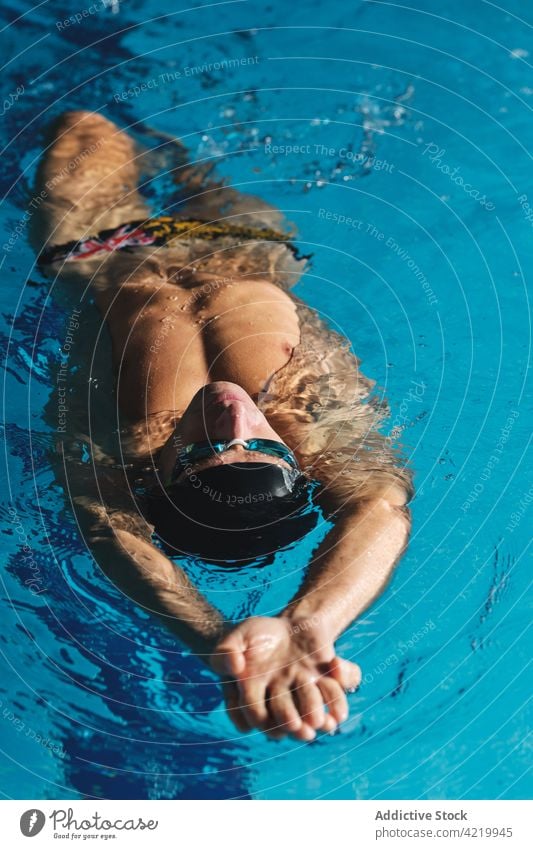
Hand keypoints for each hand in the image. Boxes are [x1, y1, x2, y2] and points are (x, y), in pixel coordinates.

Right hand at [210, 616, 360, 740]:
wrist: (293, 623)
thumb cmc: (259, 635)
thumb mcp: (237, 637)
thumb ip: (226, 652)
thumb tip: (236, 668)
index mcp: (257, 692)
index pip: (254, 713)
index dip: (260, 719)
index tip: (263, 719)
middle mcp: (282, 697)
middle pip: (285, 718)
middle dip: (292, 724)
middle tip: (300, 727)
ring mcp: (305, 690)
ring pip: (311, 710)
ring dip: (316, 712)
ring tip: (323, 721)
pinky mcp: (325, 680)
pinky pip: (335, 694)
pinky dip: (338, 700)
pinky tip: (338, 707)